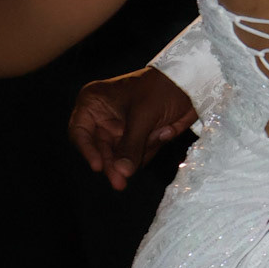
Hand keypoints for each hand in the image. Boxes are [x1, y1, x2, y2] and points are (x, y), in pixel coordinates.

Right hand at [68, 66, 197, 190]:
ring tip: (159, 132)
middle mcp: (102, 118)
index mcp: (94, 103)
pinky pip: (136, 157)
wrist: (189, 83)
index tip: (98, 167)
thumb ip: (130, 146)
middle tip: (120, 184)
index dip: (87, 151)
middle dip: (114, 165)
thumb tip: (121, 173)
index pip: (79, 132)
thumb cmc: (160, 88)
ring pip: (119, 158)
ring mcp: (119, 130)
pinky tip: (164, 131)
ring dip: (139, 153)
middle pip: (99, 151)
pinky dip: (150, 150)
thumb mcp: (143, 115)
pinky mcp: (135, 139)